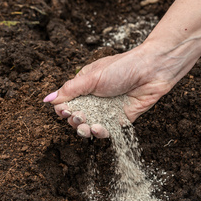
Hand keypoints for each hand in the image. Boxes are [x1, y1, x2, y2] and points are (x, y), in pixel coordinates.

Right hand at [43, 44, 174, 137]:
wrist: (152, 70)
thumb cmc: (122, 67)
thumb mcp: (92, 77)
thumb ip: (70, 90)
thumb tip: (47, 100)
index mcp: (85, 86)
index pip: (67, 102)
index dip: (63, 109)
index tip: (64, 110)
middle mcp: (95, 99)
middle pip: (77, 117)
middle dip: (74, 120)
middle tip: (77, 117)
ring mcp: (108, 110)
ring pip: (91, 126)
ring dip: (85, 129)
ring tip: (86, 126)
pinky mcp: (122, 119)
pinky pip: (108, 131)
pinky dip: (101, 132)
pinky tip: (98, 128)